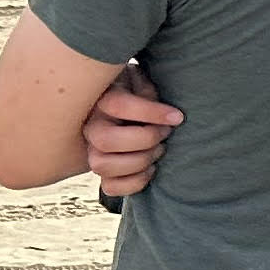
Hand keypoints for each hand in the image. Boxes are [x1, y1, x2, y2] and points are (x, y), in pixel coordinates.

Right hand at [84, 68, 183, 198]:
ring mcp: (93, 150)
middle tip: (165, 133)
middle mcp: (92, 126)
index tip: (177, 117)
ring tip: (160, 149)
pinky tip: (151, 168)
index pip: (119, 105)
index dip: (150, 112)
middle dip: (145, 139)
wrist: (131, 105)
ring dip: (140, 161)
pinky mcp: (104, 170)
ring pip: (102, 165)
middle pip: (106, 140)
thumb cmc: (141, 91)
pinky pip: (110, 187)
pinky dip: (135, 182)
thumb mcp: (143, 82)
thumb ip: (146, 86)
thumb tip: (153, 92)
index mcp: (102, 100)